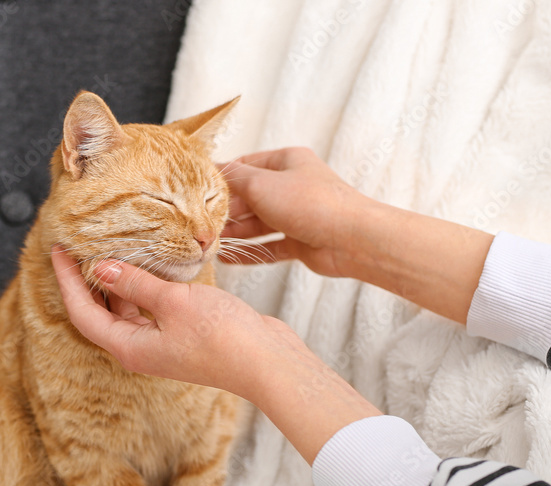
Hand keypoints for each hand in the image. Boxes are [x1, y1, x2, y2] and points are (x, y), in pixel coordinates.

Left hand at [50, 246, 276, 398]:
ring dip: (113, 282)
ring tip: (106, 249)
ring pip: (124, 309)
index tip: (58, 250)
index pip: (82, 313)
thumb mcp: (174, 302)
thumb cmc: (224, 338)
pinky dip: (140, 286)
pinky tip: (145, 264)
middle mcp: (139, 349)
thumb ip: (136, 283)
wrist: (268, 362)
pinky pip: (147, 308)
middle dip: (84, 281)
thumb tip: (101, 268)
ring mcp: (160, 344)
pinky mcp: (180, 335)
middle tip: (75, 246)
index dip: (67, 281)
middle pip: (98, 313)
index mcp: (129, 347)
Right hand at [220, 146, 492, 324]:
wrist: (352, 239)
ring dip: (236, 233)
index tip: (197, 192)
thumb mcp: (261, 184)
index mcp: (286, 161)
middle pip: (250, 196)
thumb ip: (233, 179)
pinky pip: (269, 246)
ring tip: (210, 242)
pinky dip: (250, 252)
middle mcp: (292, 186)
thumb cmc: (311, 203)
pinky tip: (230, 258)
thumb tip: (213, 172)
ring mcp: (297, 215)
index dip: (221, 178)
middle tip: (202, 222)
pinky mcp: (301, 241)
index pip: (245, 165)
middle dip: (226, 210)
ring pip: (258, 223)